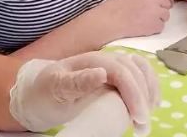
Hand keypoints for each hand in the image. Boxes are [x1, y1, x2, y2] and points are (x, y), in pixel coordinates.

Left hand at [9, 51, 159, 132]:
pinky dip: (148, 87)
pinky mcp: (113, 76)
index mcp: (91, 61)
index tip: (138, 118)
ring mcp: (110, 67)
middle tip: (142, 126)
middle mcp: (104, 60)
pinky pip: (138, 75)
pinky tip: (149, 104)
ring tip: (146, 117)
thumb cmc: (44, 92)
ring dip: (150, 91)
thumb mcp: (56, 89)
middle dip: (144, 98)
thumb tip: (102, 73)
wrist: (36, 93)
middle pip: (135, 72)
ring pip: (141, 70)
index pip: (122, 72)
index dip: (134, 93)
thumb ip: (78, 81)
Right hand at [88, 0, 173, 39]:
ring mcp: (156, 12)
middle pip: (167, 4)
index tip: (166, 3)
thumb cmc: (115, 7)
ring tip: (144, 22)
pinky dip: (154, 29)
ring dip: (158, 19)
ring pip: (166, 16)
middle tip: (153, 15)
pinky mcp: (155, 25)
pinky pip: (161, 27)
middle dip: (163, 9)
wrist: (109, 20)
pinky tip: (143, 28)